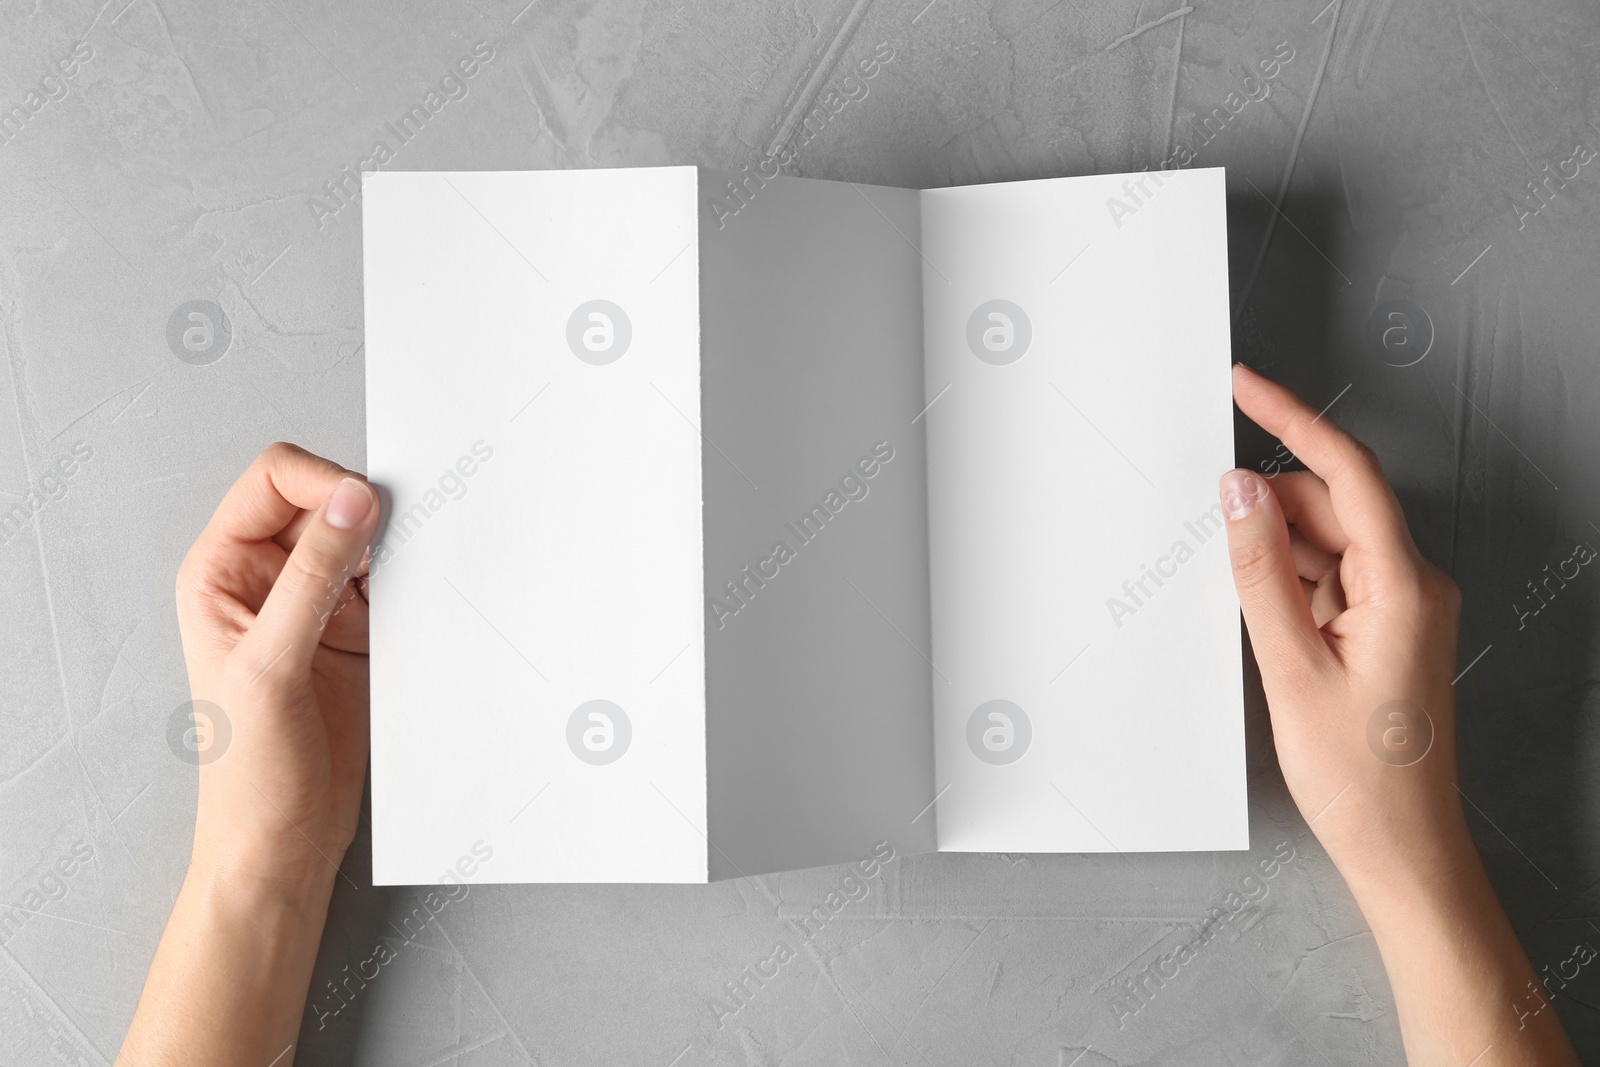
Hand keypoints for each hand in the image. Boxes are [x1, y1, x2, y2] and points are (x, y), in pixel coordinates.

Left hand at [121, 444, 381, 1066]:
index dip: (324, 483)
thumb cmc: (248, 773)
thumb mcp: (271, 667)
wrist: (282, 843)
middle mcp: (266, 578)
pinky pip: (394, 583)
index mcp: (221, 571)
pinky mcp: (359, 632)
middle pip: (326, 501)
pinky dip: (415, 584)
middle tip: (401, 541)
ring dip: (396, 550)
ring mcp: (316, 604)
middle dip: (368, 512)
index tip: (368, 510)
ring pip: (367, 540)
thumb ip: (313, 577)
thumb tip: (353, 502)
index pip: (275, 480)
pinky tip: (422, 605)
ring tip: (413, 577)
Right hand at [1219, 364, 1575, 1065]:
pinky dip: (1289, 581)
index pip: (1347, 472)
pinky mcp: (1383, 630)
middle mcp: (1412, 585)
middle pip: (1332, 506)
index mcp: (1404, 586)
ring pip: (1327, 543)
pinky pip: (1329, 579)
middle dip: (1269, 504)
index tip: (1245, 385)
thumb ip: (1261, 572)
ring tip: (1235, 590)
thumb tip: (1239, 492)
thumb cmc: (1360, 777)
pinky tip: (1259, 609)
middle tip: (1208, 518)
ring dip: (1276, 550)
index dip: (1292, 418)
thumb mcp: (1292, 667)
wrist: (1402, 850)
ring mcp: (1400, 608)